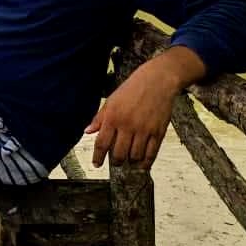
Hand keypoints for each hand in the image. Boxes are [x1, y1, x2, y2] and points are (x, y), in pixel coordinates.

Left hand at [85, 48, 201, 169]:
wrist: (157, 81)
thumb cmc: (132, 89)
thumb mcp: (110, 101)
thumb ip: (99, 118)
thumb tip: (88, 131)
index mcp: (113, 117)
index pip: (102, 143)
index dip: (98, 157)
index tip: (96, 164)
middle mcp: (127, 125)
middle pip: (118, 153)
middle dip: (115, 161)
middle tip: (115, 162)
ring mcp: (144, 130)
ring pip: (134, 156)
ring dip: (130, 162)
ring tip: (128, 160)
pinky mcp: (158, 132)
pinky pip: (151, 153)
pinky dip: (146, 162)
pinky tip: (142, 163)